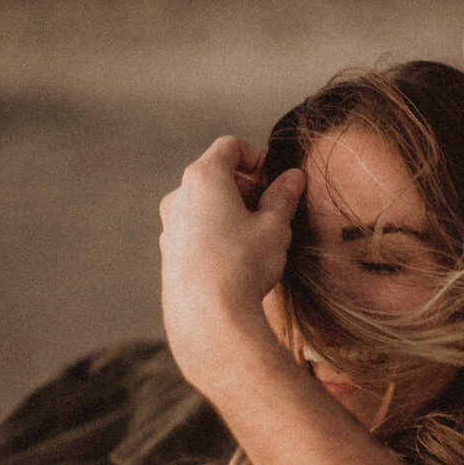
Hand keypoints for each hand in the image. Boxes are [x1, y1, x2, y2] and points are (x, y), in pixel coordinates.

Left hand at [159, 136, 304, 386]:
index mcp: (204, 177)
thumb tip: (293, 178)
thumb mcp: (275, 226)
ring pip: (205, 205)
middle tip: (273, 211)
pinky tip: (238, 259)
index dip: (258, 157)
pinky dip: (217, 232)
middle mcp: (179, 196)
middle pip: (216, 175)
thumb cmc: (242, 265)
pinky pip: (196, 230)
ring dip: (232, 212)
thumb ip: (284, 196)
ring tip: (258, 239)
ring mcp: (170, 225)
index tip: (276, 180)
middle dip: (247, 187)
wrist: (208, 317)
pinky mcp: (169, 253)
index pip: (230, 147)